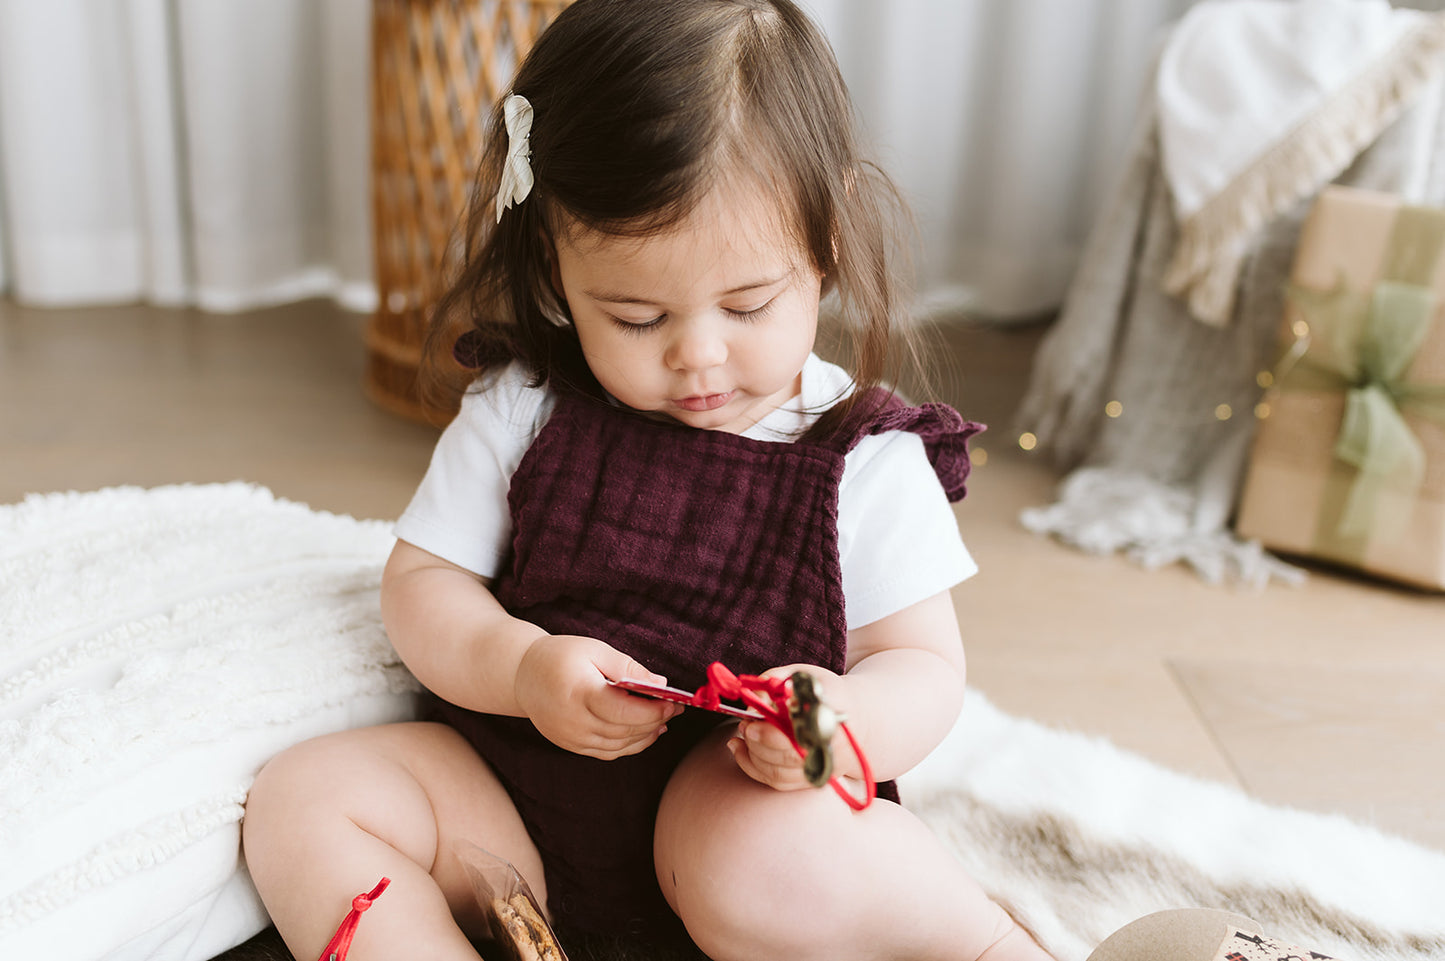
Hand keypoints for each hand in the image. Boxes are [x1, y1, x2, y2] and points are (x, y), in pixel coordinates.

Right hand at [513, 634, 682, 758]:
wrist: (522, 675)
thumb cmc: (560, 656)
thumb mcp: (594, 650)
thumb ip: (627, 667)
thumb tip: (660, 684)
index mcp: (579, 692)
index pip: (622, 711)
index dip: (652, 711)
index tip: (673, 702)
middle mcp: (573, 720)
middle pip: (624, 730)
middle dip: (655, 721)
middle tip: (677, 708)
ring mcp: (570, 737)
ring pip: (618, 745)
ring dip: (646, 735)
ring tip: (665, 720)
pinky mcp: (570, 745)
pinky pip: (607, 752)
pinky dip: (630, 745)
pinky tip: (646, 733)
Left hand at [726, 664, 848, 791]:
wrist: (858, 722)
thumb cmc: (827, 694)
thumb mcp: (806, 675)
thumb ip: (777, 679)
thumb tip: (752, 697)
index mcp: (832, 713)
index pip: (804, 726)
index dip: (774, 727)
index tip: (753, 716)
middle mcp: (830, 746)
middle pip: (789, 753)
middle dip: (759, 740)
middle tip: (745, 725)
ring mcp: (821, 766)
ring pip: (779, 770)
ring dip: (752, 753)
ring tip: (741, 733)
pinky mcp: (811, 779)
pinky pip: (777, 781)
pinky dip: (753, 767)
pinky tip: (740, 749)